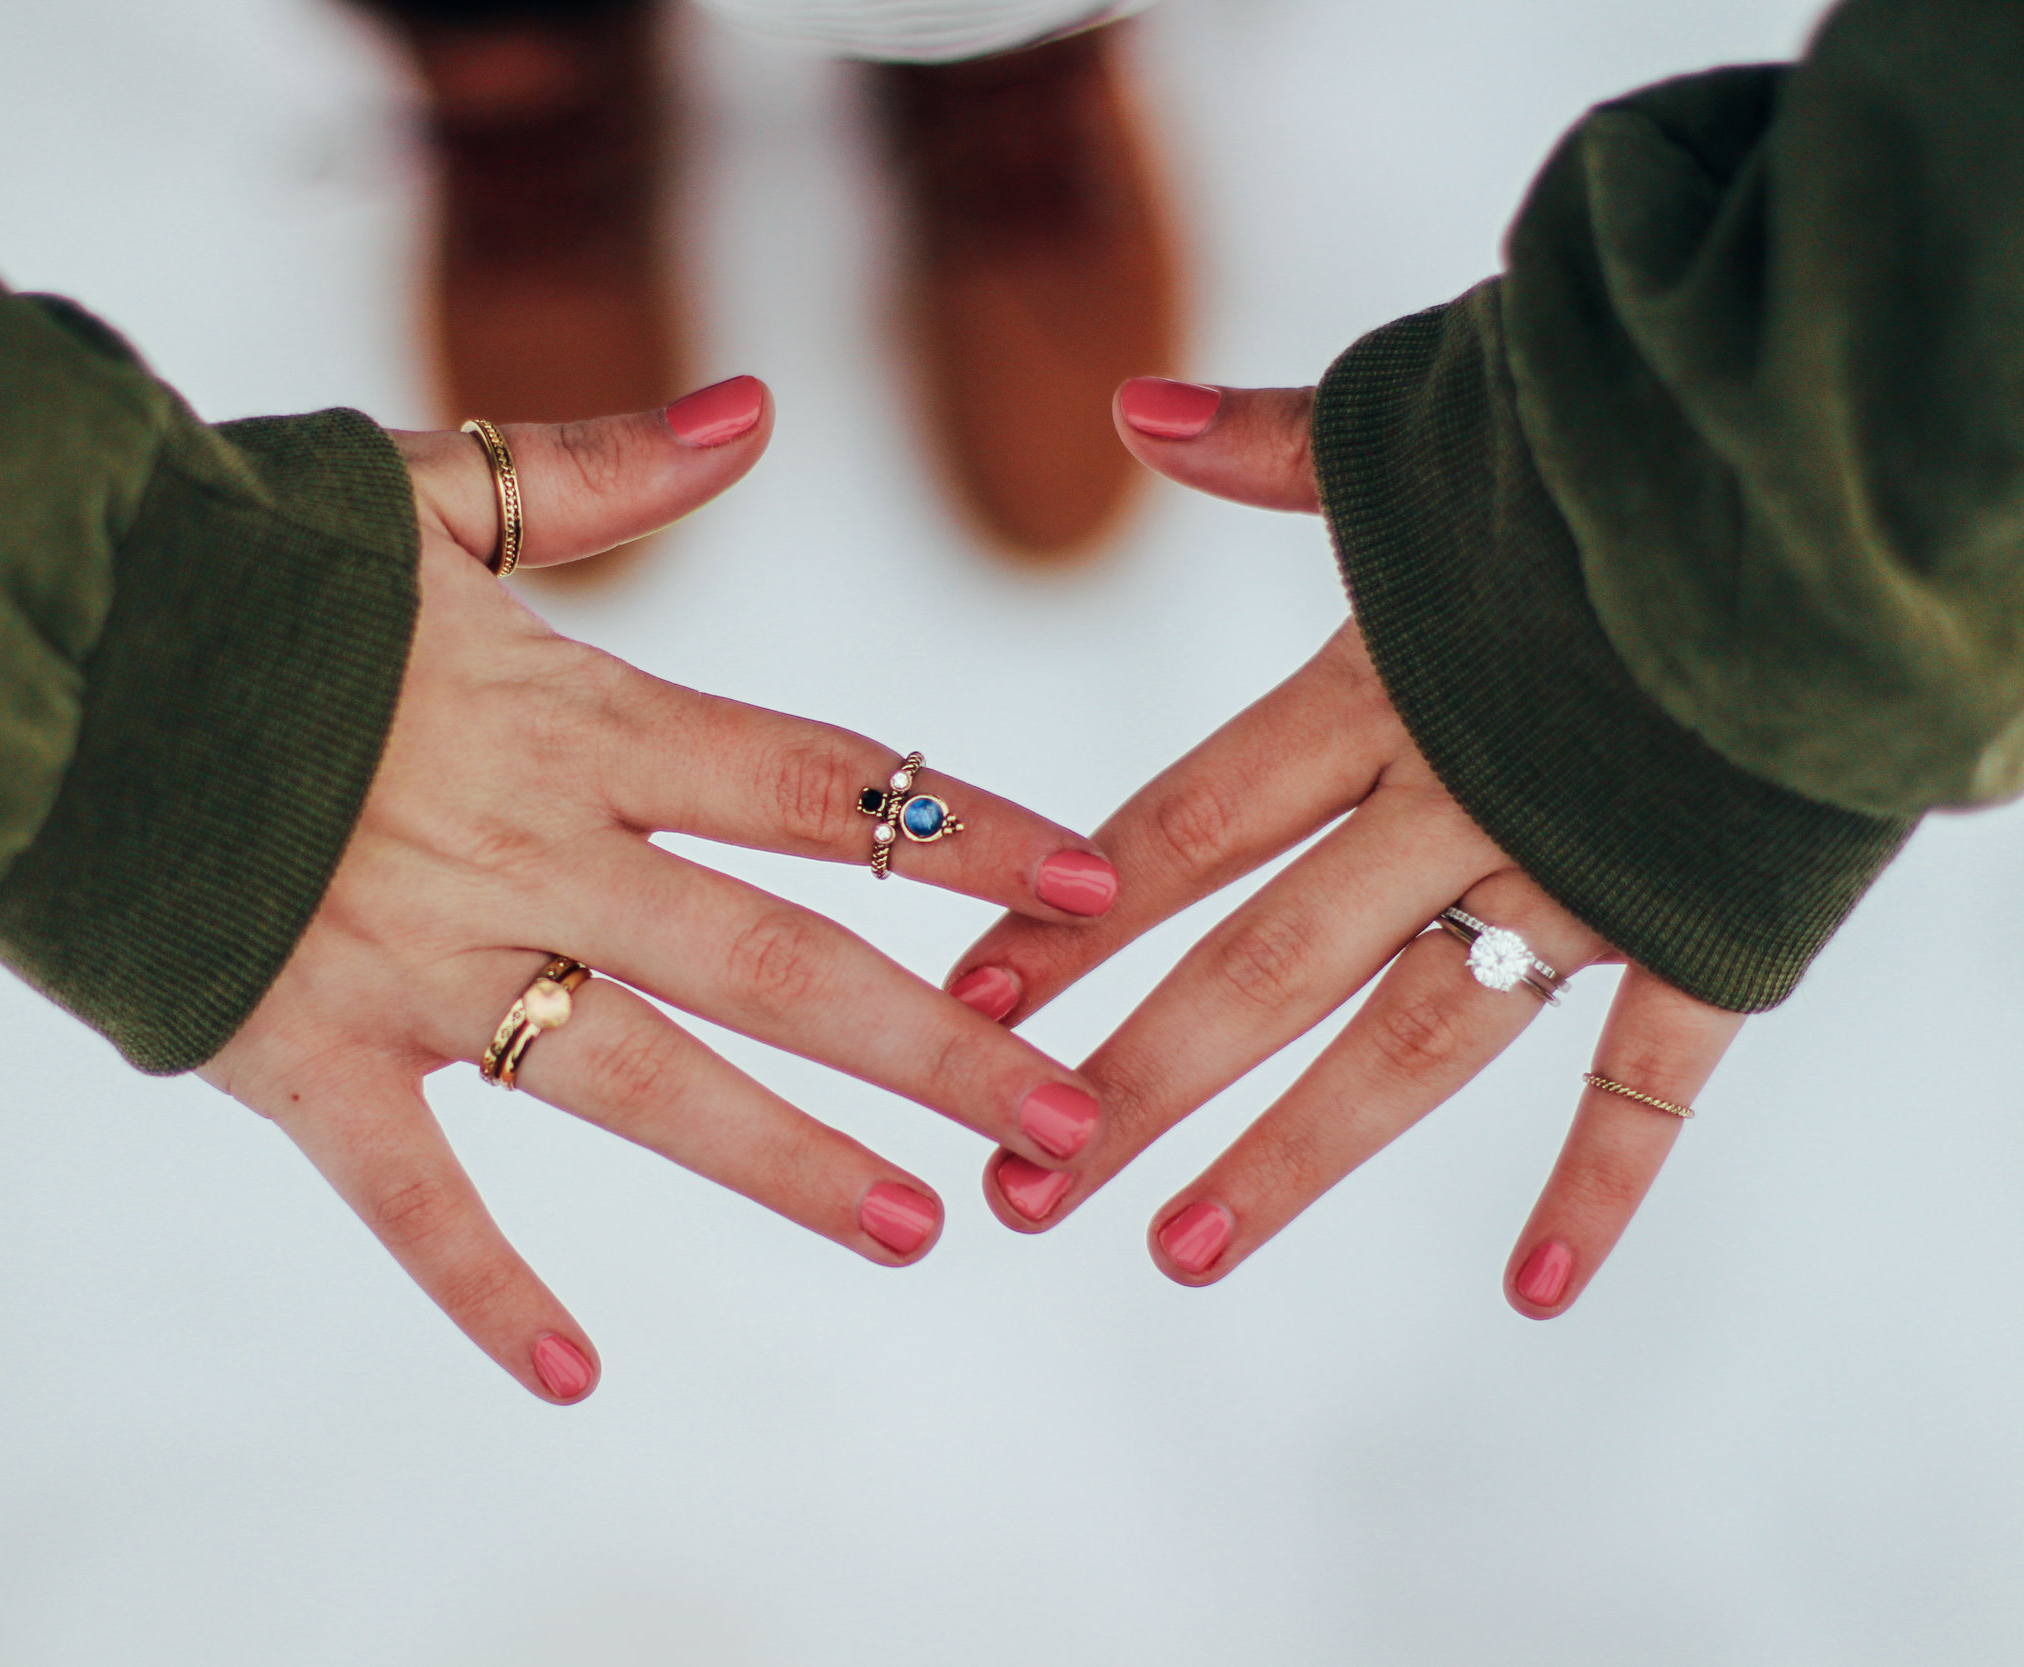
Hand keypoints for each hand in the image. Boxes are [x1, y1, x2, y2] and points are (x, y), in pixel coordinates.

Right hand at [201, 378, 1120, 1401]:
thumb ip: (604, 473)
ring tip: (921, 1232)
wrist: (26, 642)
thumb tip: (760, 409)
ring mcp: (421, 964)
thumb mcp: (426, 495)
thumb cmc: (233, 561)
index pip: (820, 785)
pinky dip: (483, 1288)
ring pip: (643, 1080)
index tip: (1098, 887)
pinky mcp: (305, 1052)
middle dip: (940, 1044)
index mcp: (573, 718)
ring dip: (789, 1160)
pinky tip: (578, 1378)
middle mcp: (528, 852)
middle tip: (1073, 1124)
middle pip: (778, 959)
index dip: (968, 834)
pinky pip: (410, 1193)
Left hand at [947, 379, 1741, 1317]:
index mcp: (1382, 689)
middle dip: (1139, 1080)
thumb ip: (1277, 449)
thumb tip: (1128, 409)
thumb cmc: (1631, 438)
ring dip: (1295, 1158)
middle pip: (1265, 967)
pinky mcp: (1710, 920)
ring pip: (1412, 1047)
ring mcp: (1586, 878)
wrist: (1849, 464)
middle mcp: (1461, 802)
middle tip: (1027, 1187)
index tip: (970, 1001)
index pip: (1185, 829)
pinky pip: (1649, 1080)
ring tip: (1182, 1255)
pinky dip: (1596, 1185)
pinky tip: (1532, 1294)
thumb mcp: (1439, 431)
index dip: (1074, 920)